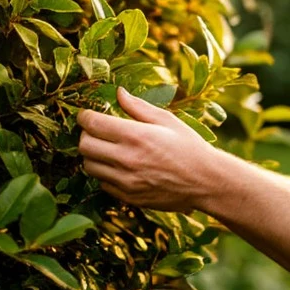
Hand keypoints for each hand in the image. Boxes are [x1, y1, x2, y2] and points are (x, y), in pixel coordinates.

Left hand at [77, 86, 221, 212]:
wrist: (205, 182)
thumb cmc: (189, 147)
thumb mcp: (167, 120)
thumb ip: (138, 107)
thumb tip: (119, 93)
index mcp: (135, 135)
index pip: (92, 123)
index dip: (85, 116)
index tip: (87, 114)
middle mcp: (126, 159)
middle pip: (84, 146)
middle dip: (86, 135)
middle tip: (96, 131)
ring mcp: (125, 181)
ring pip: (89, 166)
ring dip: (93, 156)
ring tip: (107, 149)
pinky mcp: (128, 197)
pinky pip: (102, 184)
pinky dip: (105, 174)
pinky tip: (119, 167)